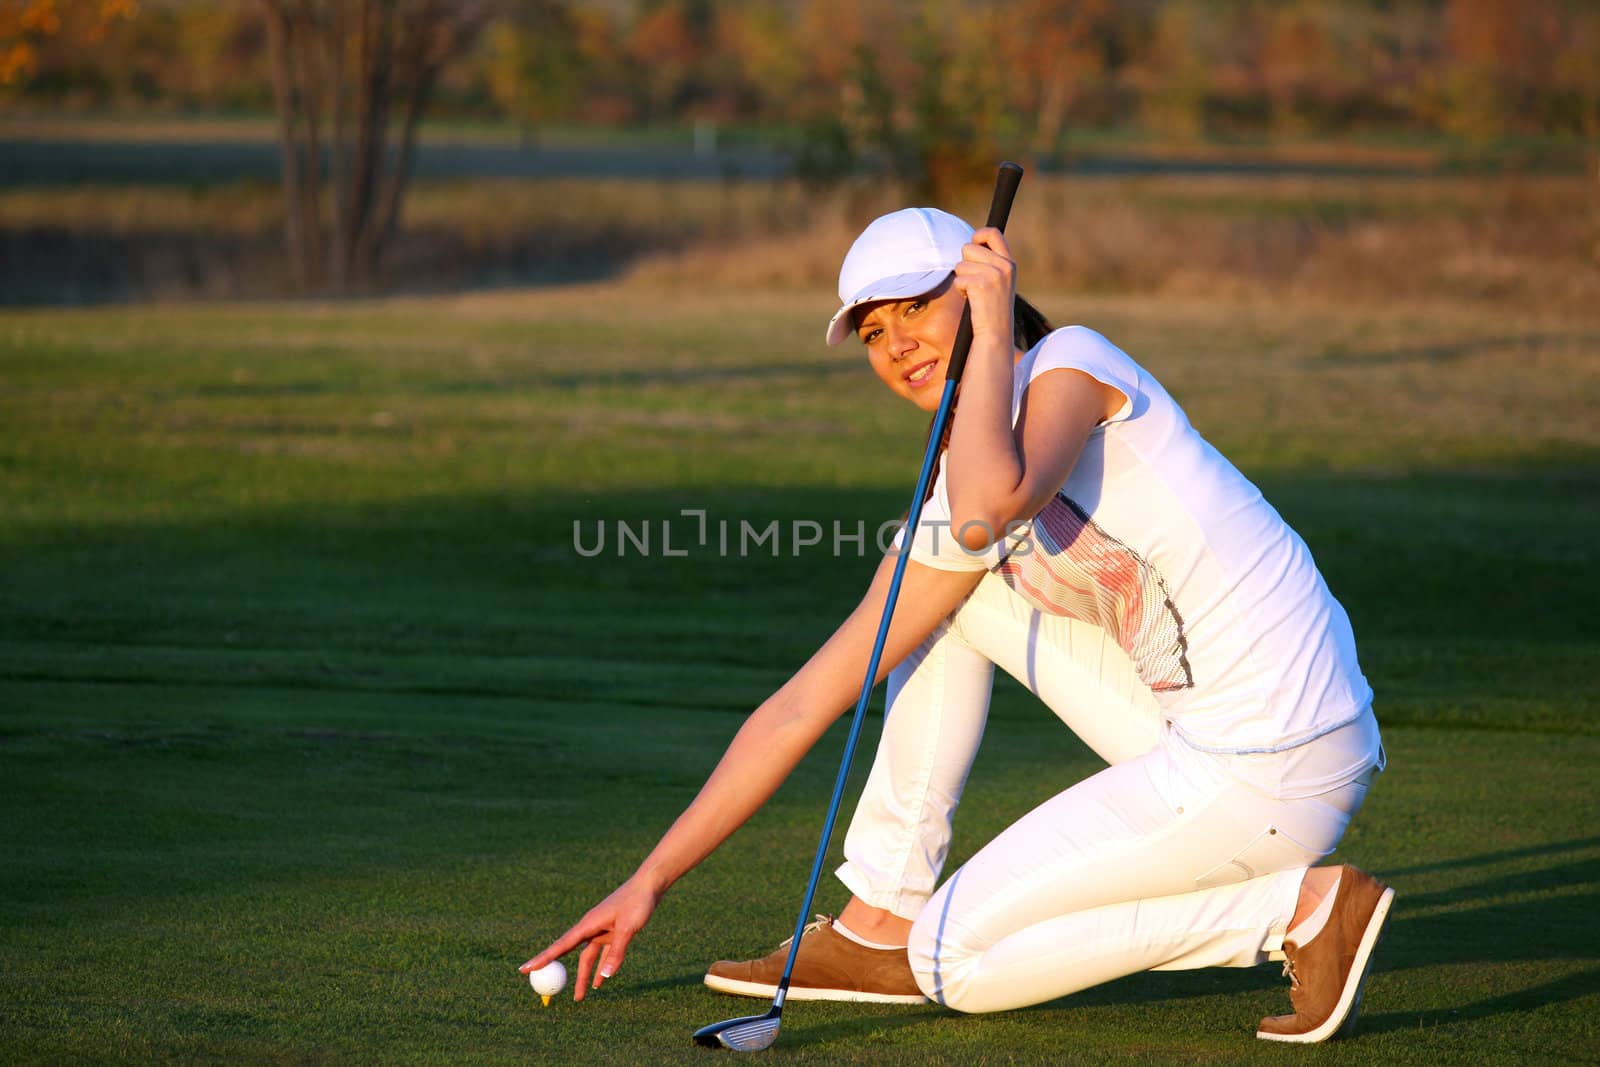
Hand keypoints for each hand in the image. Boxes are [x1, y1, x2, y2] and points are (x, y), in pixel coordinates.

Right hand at [519, 875, 661, 1001]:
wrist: (650, 885)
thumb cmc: (638, 902)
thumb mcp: (628, 928)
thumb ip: (616, 952)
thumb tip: (604, 977)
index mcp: (588, 924)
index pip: (561, 945)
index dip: (543, 958)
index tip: (525, 969)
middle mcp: (590, 928)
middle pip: (569, 953)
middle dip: (556, 969)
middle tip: (542, 985)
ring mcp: (601, 930)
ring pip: (587, 958)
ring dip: (583, 976)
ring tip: (580, 998)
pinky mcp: (612, 932)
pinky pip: (602, 955)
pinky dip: (600, 969)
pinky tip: (599, 983)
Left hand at [953, 226, 1016, 344]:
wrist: (996, 334)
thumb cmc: (992, 309)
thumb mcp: (998, 281)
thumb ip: (989, 263)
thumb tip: (971, 245)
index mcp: (1009, 263)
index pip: (993, 233)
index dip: (978, 236)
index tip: (973, 246)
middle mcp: (1004, 266)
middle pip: (968, 248)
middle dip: (964, 264)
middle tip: (974, 282)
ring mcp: (994, 275)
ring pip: (960, 265)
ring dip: (962, 279)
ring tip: (974, 294)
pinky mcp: (980, 284)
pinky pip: (958, 280)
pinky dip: (960, 291)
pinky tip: (971, 301)